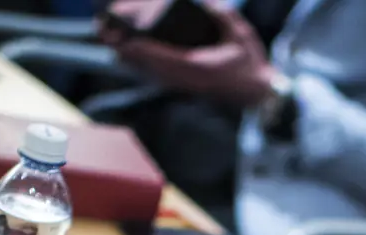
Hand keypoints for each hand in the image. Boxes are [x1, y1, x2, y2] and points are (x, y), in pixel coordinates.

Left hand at [104, 3, 275, 107]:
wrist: (258, 95)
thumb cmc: (251, 64)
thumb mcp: (239, 33)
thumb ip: (221, 15)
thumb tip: (203, 2)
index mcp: (200, 67)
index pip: (165, 57)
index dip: (143, 50)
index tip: (125, 41)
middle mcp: (188, 79)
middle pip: (150, 66)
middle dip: (129, 51)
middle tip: (107, 35)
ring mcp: (186, 85)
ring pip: (151, 73)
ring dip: (131, 59)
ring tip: (112, 43)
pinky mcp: (186, 86)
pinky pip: (158, 76)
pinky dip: (143, 65)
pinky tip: (130, 56)